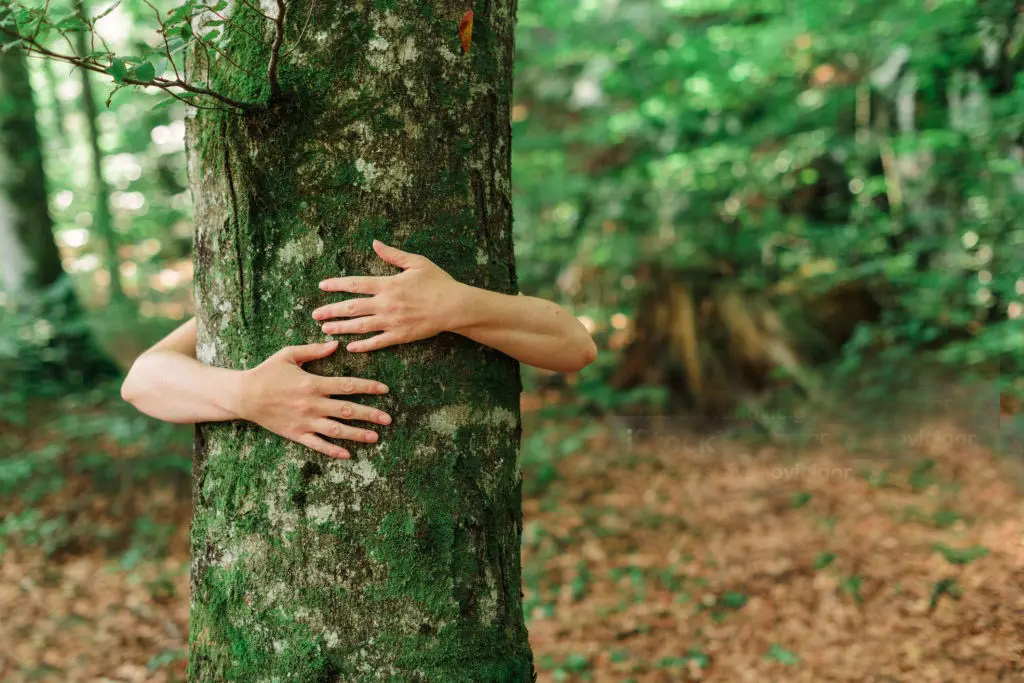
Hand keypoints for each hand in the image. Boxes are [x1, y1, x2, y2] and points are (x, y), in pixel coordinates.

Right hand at [236, 340, 390, 458]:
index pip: (347, 385)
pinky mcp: (296, 434)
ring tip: (375, 437)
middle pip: (348, 410)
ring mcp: (305, 421)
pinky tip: (347, 454)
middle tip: (389, 418)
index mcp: (313, 383)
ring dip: (357, 434)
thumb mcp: (288, 355)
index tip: (385, 389)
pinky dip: (332, 450)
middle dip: (370, 414)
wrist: (243, 395)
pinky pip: (317, 444)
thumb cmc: (267, 372)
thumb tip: (335, 344)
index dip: (368, 387)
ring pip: (337, 430)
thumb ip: (313, 350)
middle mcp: (312, 404)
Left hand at [313, 240, 464, 352]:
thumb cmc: (438, 282)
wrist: (454, 306)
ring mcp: (392, 321)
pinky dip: (363, 345)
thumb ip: (393, 255)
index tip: (322, 286)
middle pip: (352, 307)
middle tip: (315, 314)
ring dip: (341, 328)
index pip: (355, 284)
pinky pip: (377, 342)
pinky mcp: (400, 335)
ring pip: (360, 326)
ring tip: (326, 329)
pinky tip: (351, 347)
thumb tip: (375, 243)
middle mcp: (386, 303)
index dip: (336, 285)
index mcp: (388, 284)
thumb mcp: (416, 263)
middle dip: (331, 310)